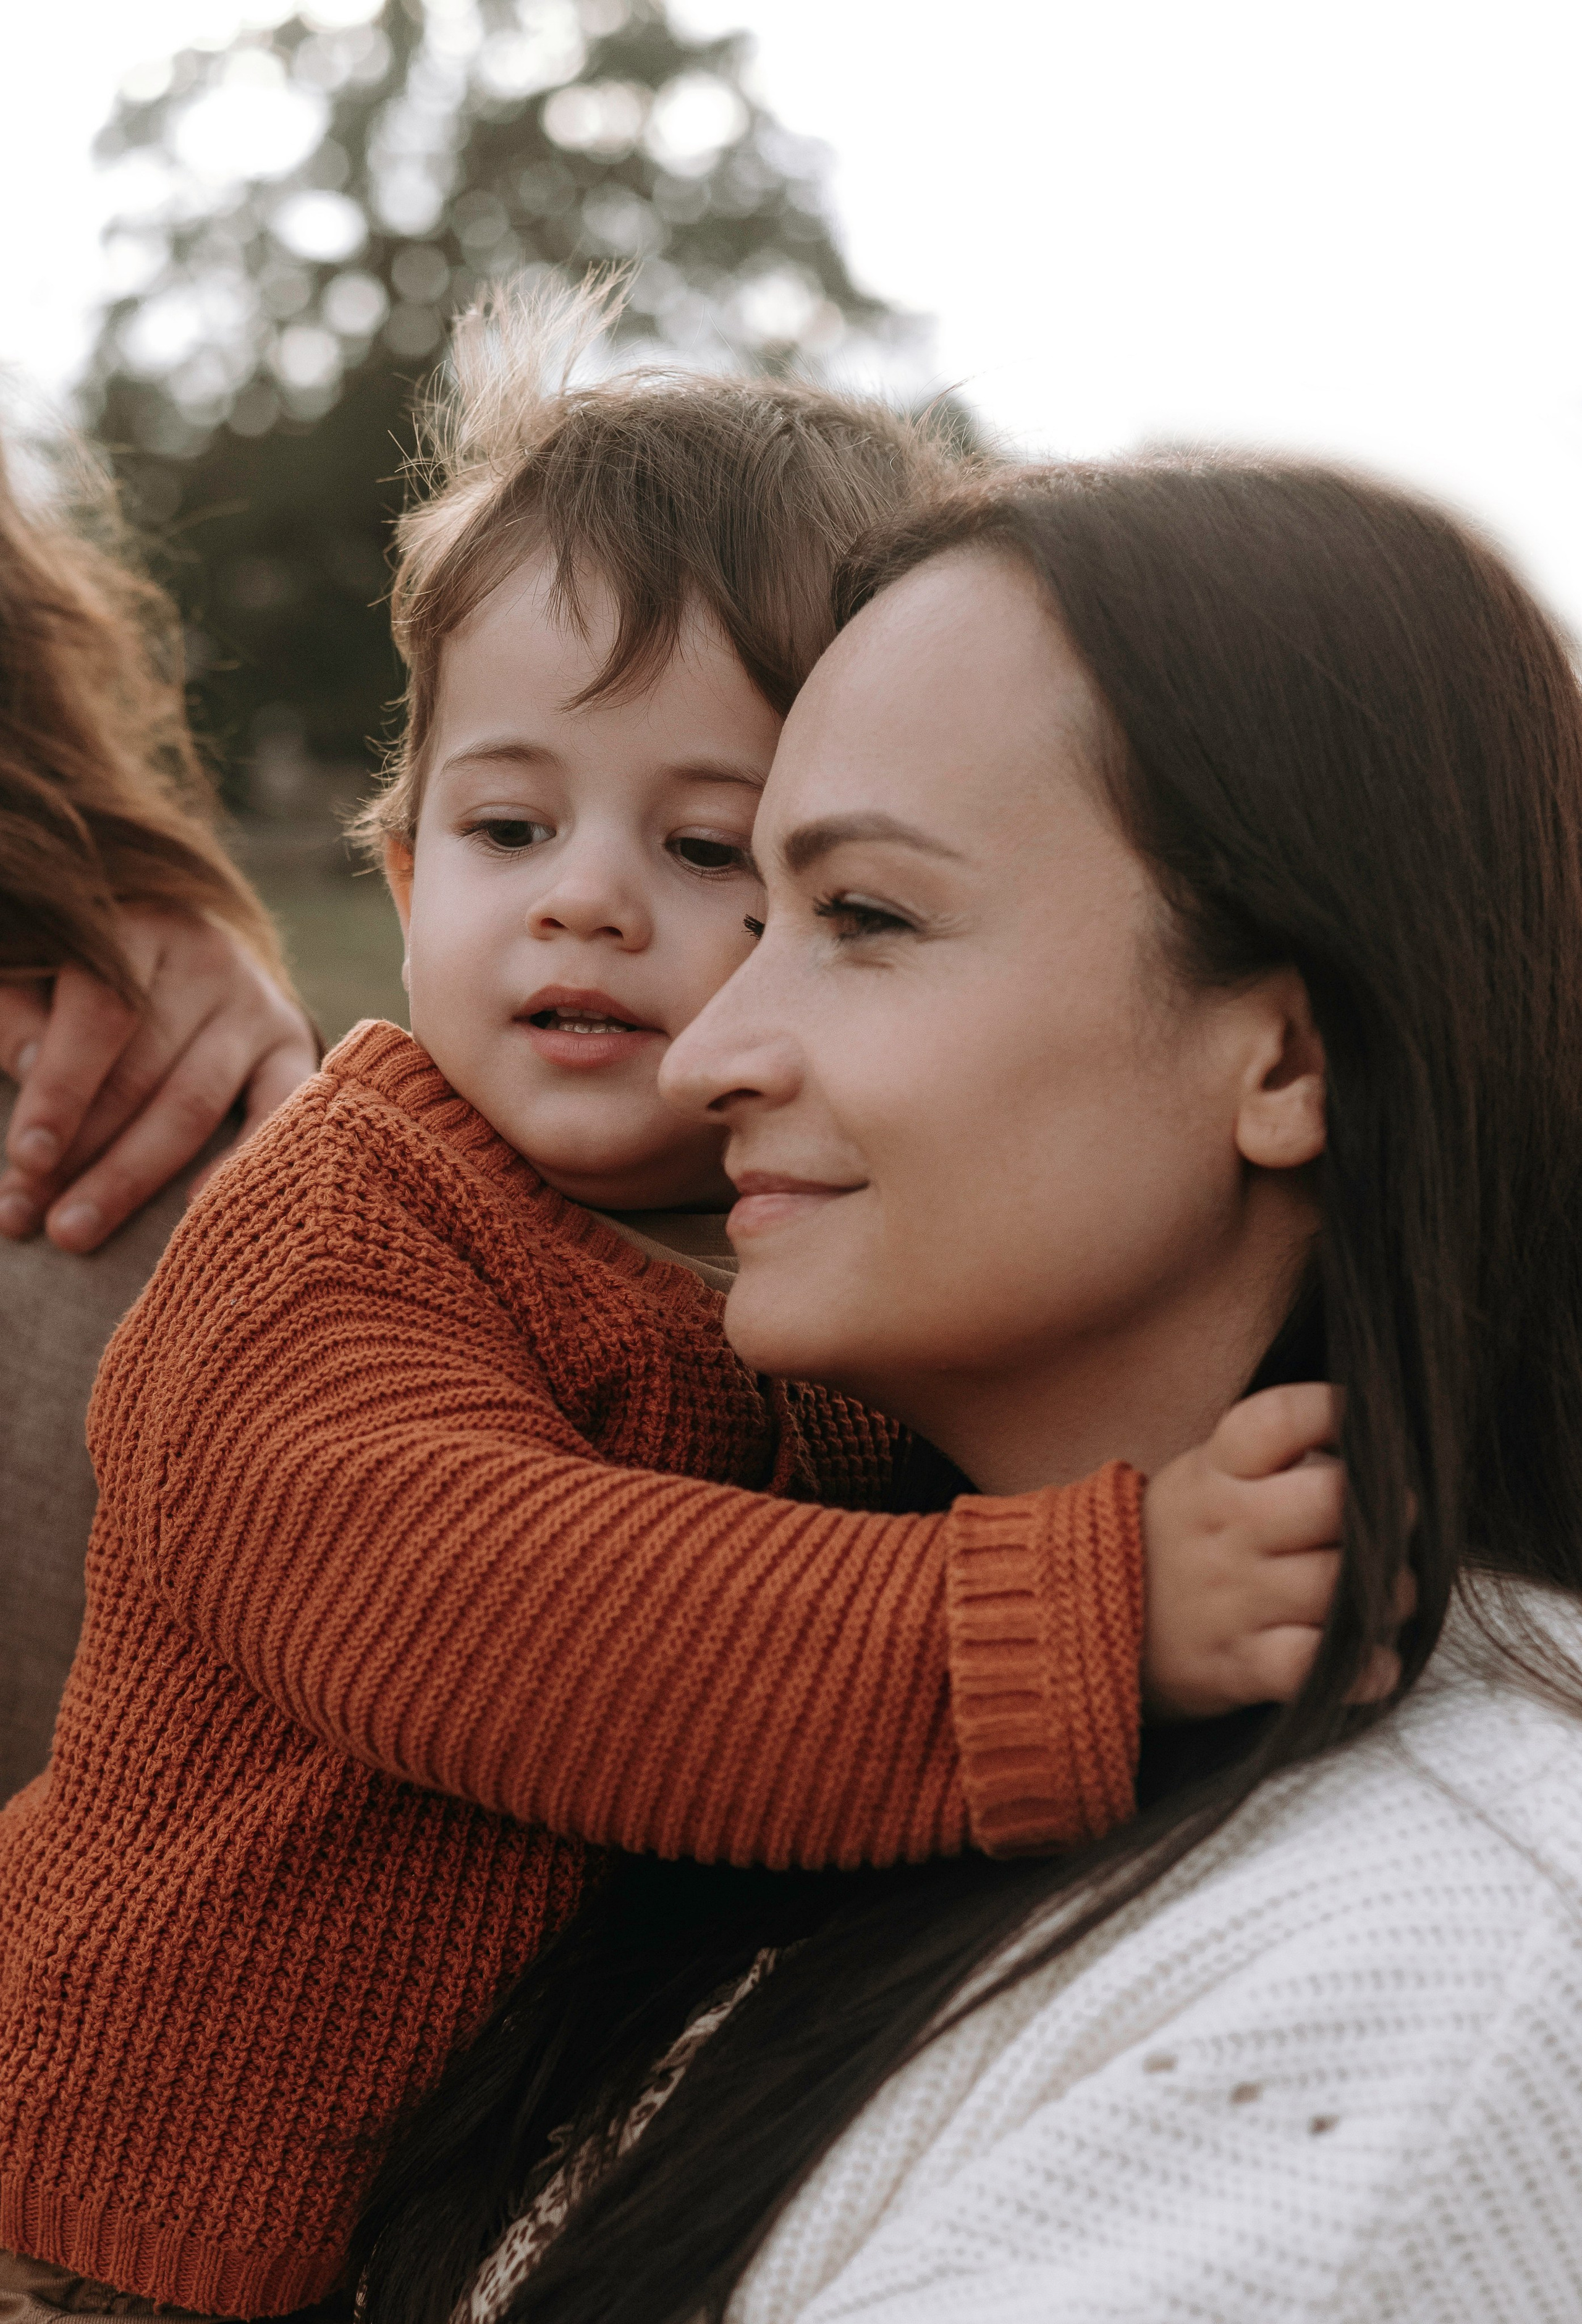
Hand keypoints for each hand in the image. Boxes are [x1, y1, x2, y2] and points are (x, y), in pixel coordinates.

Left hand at [0, 909, 317, 1252]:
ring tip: (78, 1230)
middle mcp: (207, 959)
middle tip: (37, 1220)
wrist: (188, 952)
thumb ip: (20, 1015)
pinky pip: (276, 1112)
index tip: (27, 1159)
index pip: (102, 1013)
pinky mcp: (293, 1046)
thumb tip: (30, 1070)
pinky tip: (193, 1208)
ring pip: (194, 1104)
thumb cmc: (89, 975)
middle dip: (83, 1154)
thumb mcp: (37, 974)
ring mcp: (257, 1006)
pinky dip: (239, 1161)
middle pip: (143, 1072)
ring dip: (132, 1176)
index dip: (61, 1090)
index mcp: (137, 926)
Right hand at [1141, 1382, 1413, 1720]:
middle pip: (1334, 1502)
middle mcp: (1226, 1528)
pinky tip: (1377, 1661)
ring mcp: (1231, 1598)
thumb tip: (1372, 1448)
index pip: (1283, 1418)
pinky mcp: (1237, 1664)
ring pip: (1340, 1586)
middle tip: (1397, 1525)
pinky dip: (1364, 1667)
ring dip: (1391, 1595)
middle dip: (1390, 1513)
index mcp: (1216, 1470)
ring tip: (1389, 1596)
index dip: (1340, 1412)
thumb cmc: (1178, 1540)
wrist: (1087, 1620)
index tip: (1367, 1425)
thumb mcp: (1204, 1476)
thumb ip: (1275, 1457)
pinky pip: (1316, 1665)